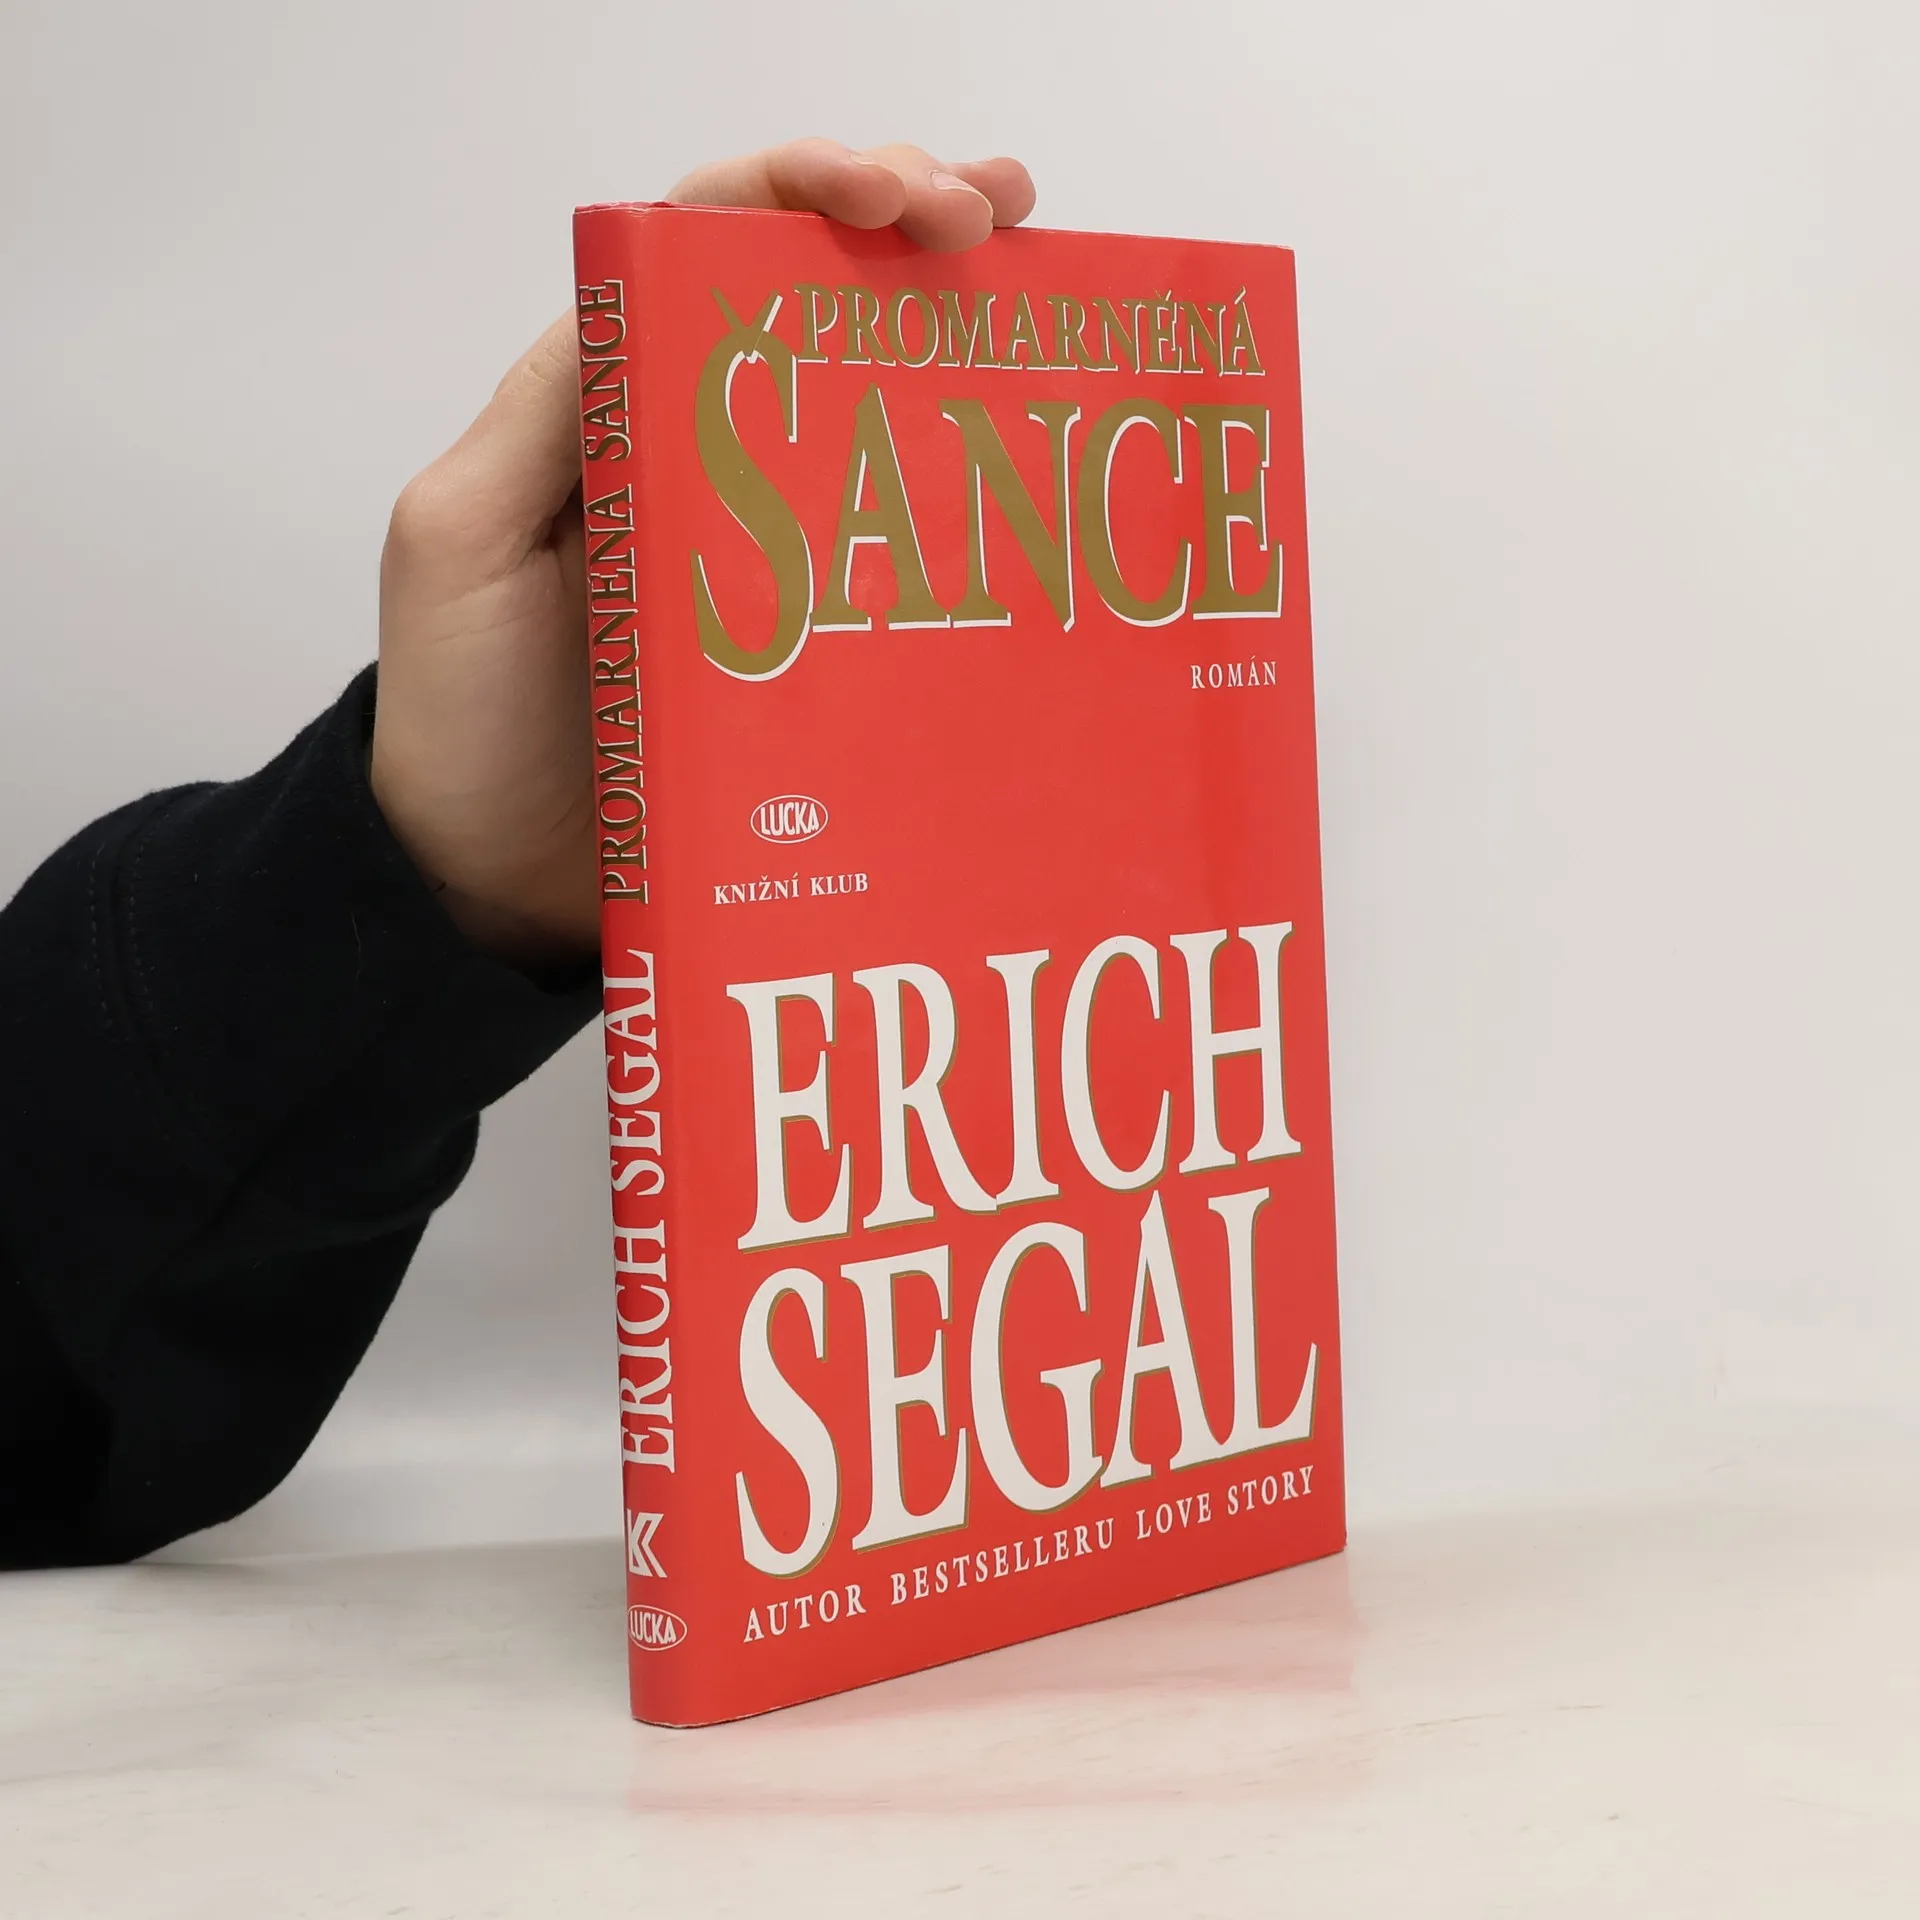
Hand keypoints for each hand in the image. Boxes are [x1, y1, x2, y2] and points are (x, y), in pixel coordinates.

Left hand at [371, 139, 1036, 968]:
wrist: (497, 875)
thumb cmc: (463, 712)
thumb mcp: (462, 541)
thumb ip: (547, 416)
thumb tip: (648, 284)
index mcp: (613, 401)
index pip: (711, 242)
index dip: (805, 190)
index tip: (898, 197)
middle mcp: (703, 449)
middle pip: (814, 292)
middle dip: (911, 223)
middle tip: (1000, 216)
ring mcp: (771, 540)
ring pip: (871, 393)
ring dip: (957, 319)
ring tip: (1041, 277)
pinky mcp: (817, 629)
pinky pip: (897, 536)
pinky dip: (963, 484)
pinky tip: (1026, 462)